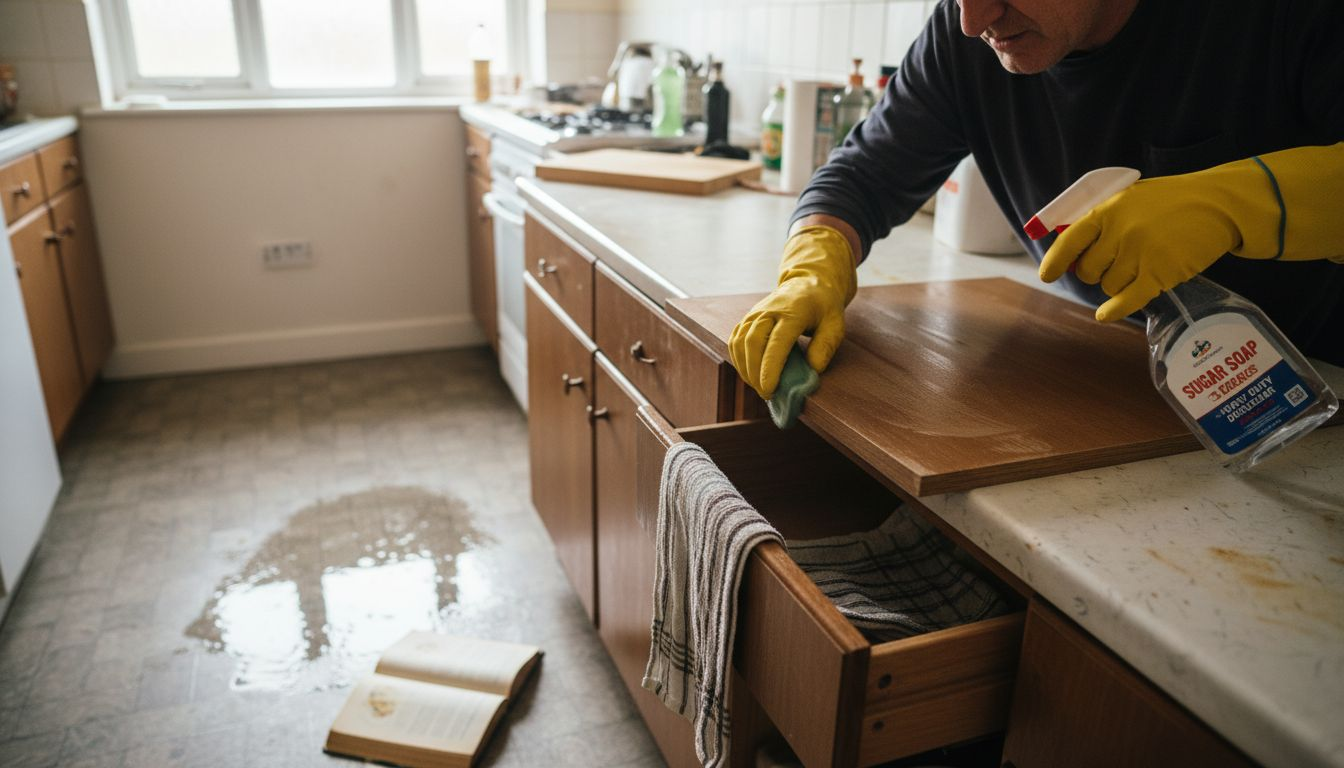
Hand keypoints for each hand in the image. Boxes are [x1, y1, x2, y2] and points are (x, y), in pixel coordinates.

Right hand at [729, 225, 856, 397]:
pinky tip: (749, 373)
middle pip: (753, 343)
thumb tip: (812, 371)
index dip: (770, 367)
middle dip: (755, 372)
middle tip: (766, 394)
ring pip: (739, 343)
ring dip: (745, 369)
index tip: (769, 389)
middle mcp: (769, 310)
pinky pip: (734, 341)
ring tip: (758, 386)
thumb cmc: (823, 308)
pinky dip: (738, 360)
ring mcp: (755, 313)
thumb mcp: (835, 325)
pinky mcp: (747, 318)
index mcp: (793, 312)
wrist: (807, 283)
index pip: (777, 342)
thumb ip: (826, 347)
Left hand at [1039, 143, 1343, 321]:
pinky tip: (1105, 314)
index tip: (1047, 275)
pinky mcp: (1159, 273)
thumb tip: (1073, 254)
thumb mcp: (1131, 199)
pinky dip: (1113, 310)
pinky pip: (1126, 300)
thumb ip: (1102, 222)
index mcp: (1109, 210)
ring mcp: (1139, 254)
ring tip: (1139, 267)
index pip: (1070, 240)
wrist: (1219, 205)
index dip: (1055, 261)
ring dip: (1117, 283)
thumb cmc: (1172, 202)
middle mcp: (1120, 232)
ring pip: (1109, 286)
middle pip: (1089, 270)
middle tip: (1114, 264)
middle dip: (1096, 272)